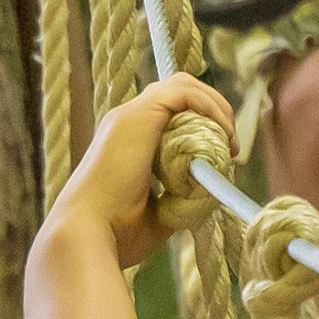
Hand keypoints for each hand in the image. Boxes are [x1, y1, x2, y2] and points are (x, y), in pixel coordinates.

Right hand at [55, 74, 241, 269]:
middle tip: (231, 144)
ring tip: (230, 138)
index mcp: (127, 141)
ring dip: (214, 106)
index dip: (202, 124)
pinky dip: (209, 107)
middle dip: (212, 110)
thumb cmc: (117, 233)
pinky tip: (222, 133)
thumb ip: (181, 198)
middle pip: (178, 93)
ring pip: (182, 85)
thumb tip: (208, 191)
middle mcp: (126, 121)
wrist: (87, 232)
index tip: (222, 157)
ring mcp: (129, 115)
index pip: (170, 114)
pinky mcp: (138, 114)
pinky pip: (183, 92)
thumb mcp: (159, 214)